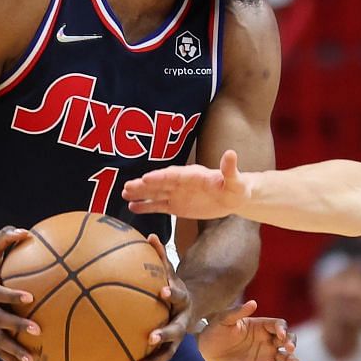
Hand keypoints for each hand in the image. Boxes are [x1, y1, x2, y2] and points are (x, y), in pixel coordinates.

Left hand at [119, 235, 188, 360]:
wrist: (190, 309)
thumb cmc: (172, 288)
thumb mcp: (170, 272)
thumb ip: (160, 257)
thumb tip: (150, 234)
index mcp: (182, 302)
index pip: (178, 297)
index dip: (172, 294)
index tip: (163, 291)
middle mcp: (182, 324)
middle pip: (176, 332)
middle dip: (164, 334)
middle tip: (151, 337)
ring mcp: (174, 342)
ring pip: (164, 356)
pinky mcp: (164, 354)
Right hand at [122, 149, 250, 220]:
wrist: (234, 197)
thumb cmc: (236, 188)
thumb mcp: (235, 181)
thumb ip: (229, 170)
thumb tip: (230, 153)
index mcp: (193, 175)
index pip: (173, 175)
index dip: (160, 177)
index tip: (146, 178)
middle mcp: (181, 183)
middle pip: (159, 182)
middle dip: (144, 185)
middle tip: (127, 187)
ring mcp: (177, 194)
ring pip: (155, 193)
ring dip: (140, 193)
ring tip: (124, 194)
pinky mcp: (176, 206)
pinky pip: (159, 206)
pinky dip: (146, 206)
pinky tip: (132, 207)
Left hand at [194, 300, 300, 360]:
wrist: (204, 356)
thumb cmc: (214, 333)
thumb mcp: (224, 320)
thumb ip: (238, 312)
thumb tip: (253, 303)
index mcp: (261, 326)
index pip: (279, 325)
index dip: (282, 329)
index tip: (280, 335)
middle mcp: (267, 340)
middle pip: (288, 340)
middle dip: (292, 343)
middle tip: (290, 349)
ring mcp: (266, 356)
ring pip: (286, 358)